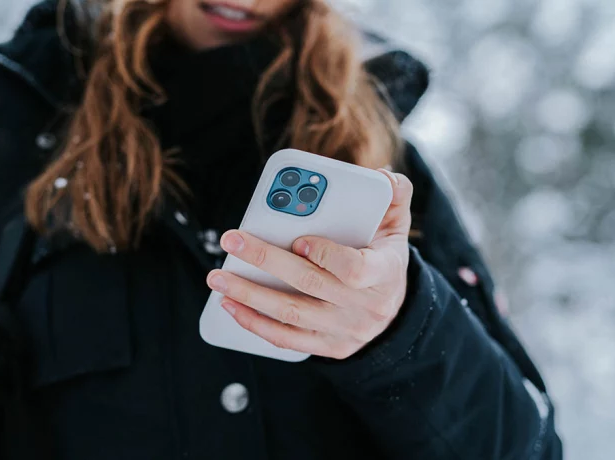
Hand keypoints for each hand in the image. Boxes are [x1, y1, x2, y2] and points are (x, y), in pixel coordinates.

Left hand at [206, 170, 413, 359]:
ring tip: (218, 276)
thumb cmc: (384, 258)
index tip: (298, 240)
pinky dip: (255, 323)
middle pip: (310, 285)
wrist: (393, 311)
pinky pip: (286, 339)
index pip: (356, 269)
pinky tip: (230, 304)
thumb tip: (382, 174)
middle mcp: (365, 307)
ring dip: (249, 295)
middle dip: (266, 260)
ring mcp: (345, 331)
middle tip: (231, 241)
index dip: (326, 255)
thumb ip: (394, 195)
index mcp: (385, 273)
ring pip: (291, 314)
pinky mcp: (327, 346)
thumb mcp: (396, 226)